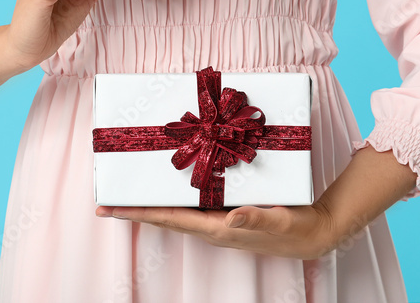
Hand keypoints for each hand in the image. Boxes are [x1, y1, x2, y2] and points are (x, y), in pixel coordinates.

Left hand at [94, 198, 341, 259]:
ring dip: (153, 203)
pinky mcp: (227, 211)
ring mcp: (218, 220)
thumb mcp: (278, 220)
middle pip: (166, 216)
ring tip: (130, 194)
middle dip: (136, 210)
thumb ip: (255, 218)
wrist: (313, 232)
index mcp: (218, 229)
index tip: (111, 209)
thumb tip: (230, 219)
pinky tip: (171, 186)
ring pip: (177, 211)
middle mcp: (212, 226)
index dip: (140, 213)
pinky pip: (194, 203)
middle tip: (106, 202)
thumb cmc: (295, 228)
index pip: (170, 219)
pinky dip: (176, 196)